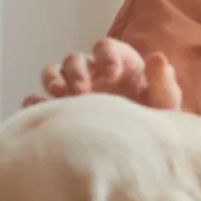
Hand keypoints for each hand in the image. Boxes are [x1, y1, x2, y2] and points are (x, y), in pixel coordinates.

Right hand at [22, 37, 182, 109]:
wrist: (141, 153)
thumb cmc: (154, 122)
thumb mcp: (165, 106)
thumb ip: (164, 84)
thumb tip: (157, 59)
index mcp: (119, 64)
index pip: (106, 47)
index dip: (106, 55)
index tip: (112, 73)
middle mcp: (93, 73)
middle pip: (76, 59)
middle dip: (76, 71)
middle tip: (82, 91)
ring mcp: (73, 90)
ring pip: (54, 73)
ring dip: (53, 80)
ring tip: (59, 96)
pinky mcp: (60, 110)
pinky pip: (39, 100)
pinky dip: (35, 102)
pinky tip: (38, 111)